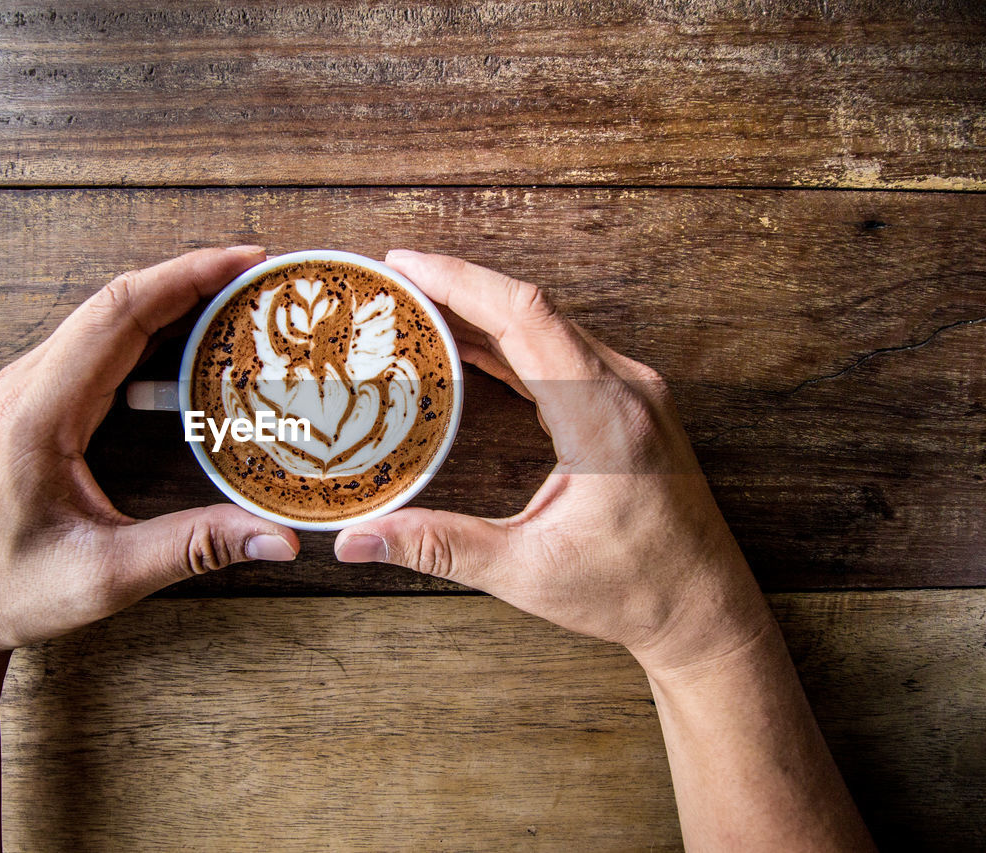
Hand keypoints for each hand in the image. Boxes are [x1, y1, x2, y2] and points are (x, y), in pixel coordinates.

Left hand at [0, 246, 299, 672]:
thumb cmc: (3, 590)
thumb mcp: (104, 576)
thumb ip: (192, 548)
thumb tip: (277, 539)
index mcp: (37, 412)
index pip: (119, 314)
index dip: (186, 278)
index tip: (246, 260)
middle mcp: (25, 386)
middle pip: (116, 305)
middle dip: (191, 280)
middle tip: (259, 279)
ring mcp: (24, 391)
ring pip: (105, 323)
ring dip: (171, 305)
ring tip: (236, 303)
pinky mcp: (32, 406)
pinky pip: (96, 350)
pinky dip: (149, 337)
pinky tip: (188, 349)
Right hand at [335, 249, 771, 673]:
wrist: (705, 609)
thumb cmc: (633, 590)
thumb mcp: (527, 572)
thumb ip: (439, 547)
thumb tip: (358, 540)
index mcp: (603, 416)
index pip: (524, 316)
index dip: (459, 281)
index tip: (403, 264)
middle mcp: (626, 388)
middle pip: (533, 308)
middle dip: (459, 287)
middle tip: (393, 282)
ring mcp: (634, 392)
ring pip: (550, 325)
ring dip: (485, 311)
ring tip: (421, 306)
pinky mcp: (630, 404)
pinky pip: (564, 351)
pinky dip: (513, 341)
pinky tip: (473, 346)